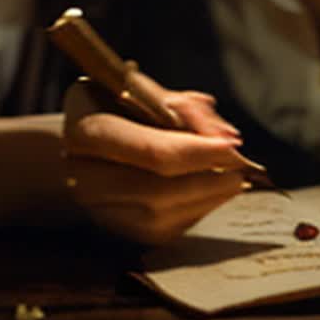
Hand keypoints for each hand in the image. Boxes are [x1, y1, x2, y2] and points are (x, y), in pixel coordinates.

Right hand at [62, 77, 252, 244]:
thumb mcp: (140, 87)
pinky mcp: (118, 232)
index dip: (197, 150)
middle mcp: (85, 178)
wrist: (79, 142)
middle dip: (207, 176)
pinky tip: (213, 190)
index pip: (149, 150)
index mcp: (87, 130)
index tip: (231, 143)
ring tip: (233, 174)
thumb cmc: (114, 105)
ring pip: (163, 216)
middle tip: (240, 161)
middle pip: (157, 191)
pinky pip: (166, 229)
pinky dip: (197, 210)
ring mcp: (98, 211)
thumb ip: (179, 104)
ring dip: (208, 196)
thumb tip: (222, 132)